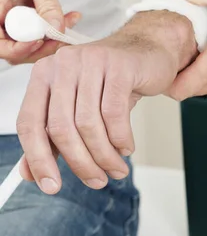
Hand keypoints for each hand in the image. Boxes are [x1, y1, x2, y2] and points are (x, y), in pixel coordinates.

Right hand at [0, 0, 74, 63]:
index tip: (38, 41)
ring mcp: (15, 15)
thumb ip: (47, 4)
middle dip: (38, 47)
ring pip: (28, 42)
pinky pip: (41, 32)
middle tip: (60, 38)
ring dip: (51, 39)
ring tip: (70, 22)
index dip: (15, 48)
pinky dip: (57, 29)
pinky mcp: (30, 16)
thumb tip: (55, 29)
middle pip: (12, 46)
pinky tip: (73, 16)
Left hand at [17, 11, 196, 192]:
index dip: (37, 158)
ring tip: (116, 167)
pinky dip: (121, 138)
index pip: (29, 122)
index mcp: (44, 74)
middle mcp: (64, 64)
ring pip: (89, 123)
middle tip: (96, 181)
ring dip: (104, 155)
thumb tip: (33, 174)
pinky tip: (126, 147)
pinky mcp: (119, 66)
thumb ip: (52, 139)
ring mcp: (91, 62)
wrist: (148, 50)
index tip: (51, 185)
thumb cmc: (111, 80)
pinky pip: (115, 113)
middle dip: (80, 162)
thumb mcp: (78, 107)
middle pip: (60, 126)